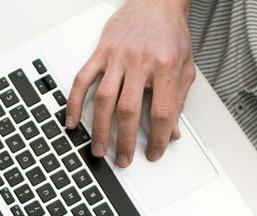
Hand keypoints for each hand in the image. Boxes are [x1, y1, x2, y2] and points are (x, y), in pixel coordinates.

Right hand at [67, 0, 195, 166]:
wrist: (156, 1)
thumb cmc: (170, 33)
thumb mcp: (185, 66)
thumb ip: (178, 100)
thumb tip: (173, 132)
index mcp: (165, 66)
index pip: (162, 111)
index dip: (159, 138)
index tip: (155, 152)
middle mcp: (140, 61)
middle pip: (129, 110)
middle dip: (125, 140)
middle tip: (123, 159)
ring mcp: (117, 57)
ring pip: (104, 99)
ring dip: (100, 128)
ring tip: (98, 148)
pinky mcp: (100, 52)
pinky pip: (82, 79)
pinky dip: (75, 102)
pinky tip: (72, 120)